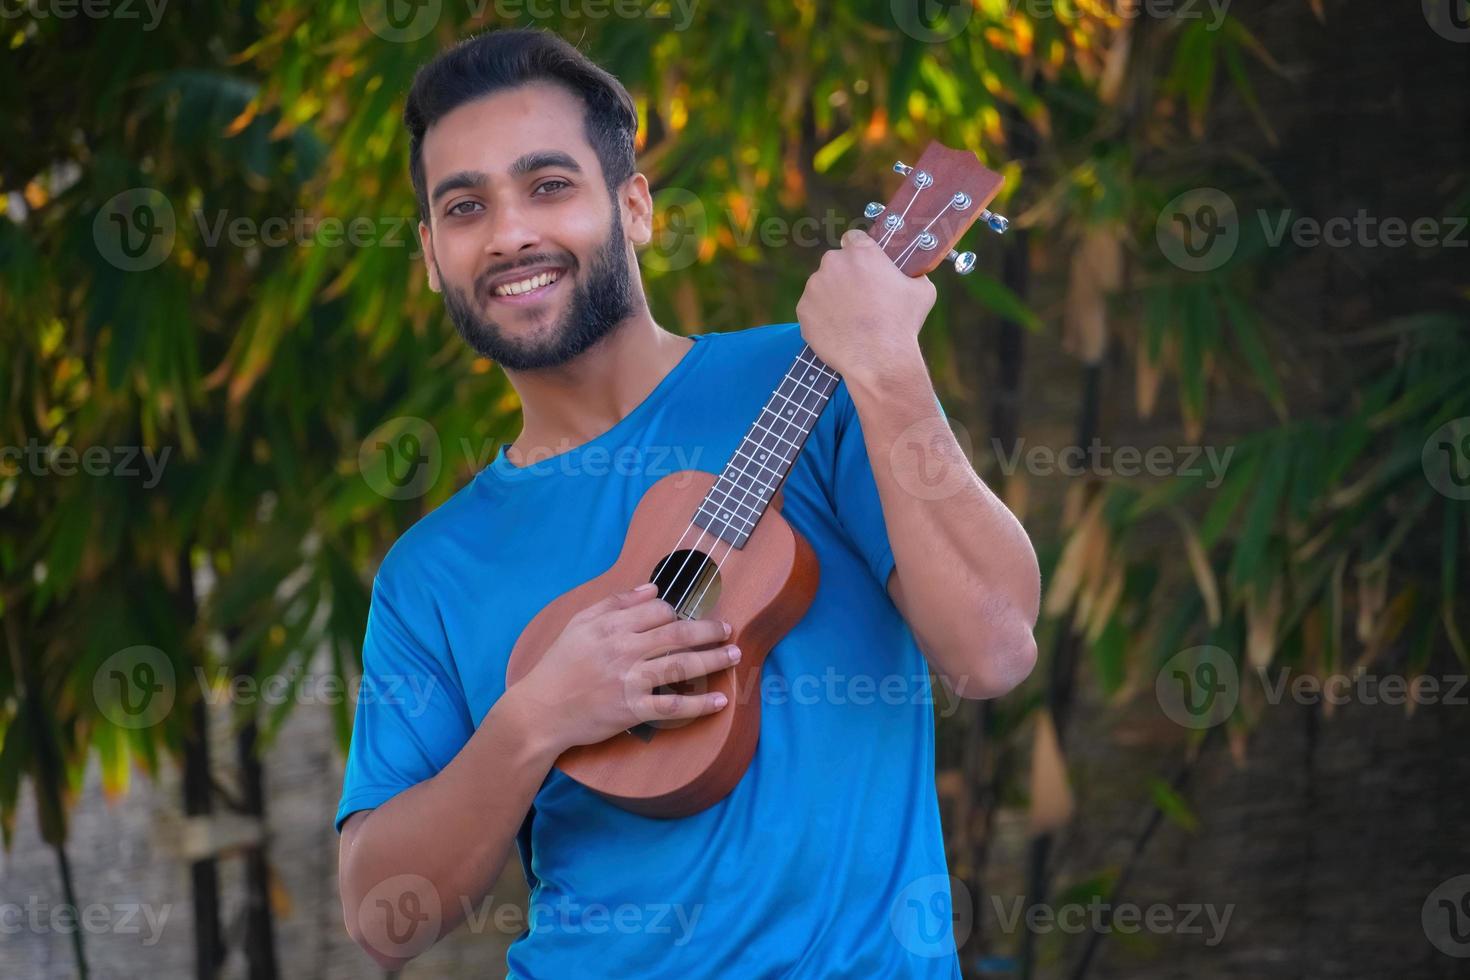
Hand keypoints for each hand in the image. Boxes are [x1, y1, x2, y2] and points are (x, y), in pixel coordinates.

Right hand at [510, 586, 736, 752]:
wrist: (541, 710)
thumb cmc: (559, 665)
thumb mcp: (579, 624)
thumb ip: (615, 603)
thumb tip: (652, 588)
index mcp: (612, 625)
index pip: (660, 611)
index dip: (680, 613)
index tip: (692, 617)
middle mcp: (624, 649)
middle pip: (679, 635)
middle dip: (710, 631)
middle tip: (729, 630)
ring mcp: (630, 680)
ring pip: (682, 666)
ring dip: (714, 660)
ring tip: (735, 655)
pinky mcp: (632, 709)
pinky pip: (673, 706)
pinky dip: (699, 705)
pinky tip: (719, 702)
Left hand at [795, 227, 936, 384]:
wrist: (877, 359)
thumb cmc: (901, 325)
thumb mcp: (923, 291)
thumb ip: (912, 274)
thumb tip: (913, 272)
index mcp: (861, 253)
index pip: (854, 238)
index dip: (859, 252)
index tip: (863, 266)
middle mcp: (834, 263)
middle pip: (836, 263)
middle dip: (845, 276)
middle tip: (860, 299)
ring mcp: (815, 286)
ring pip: (822, 286)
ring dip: (832, 297)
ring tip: (850, 319)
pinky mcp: (803, 309)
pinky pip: (811, 309)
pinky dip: (821, 317)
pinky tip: (838, 330)